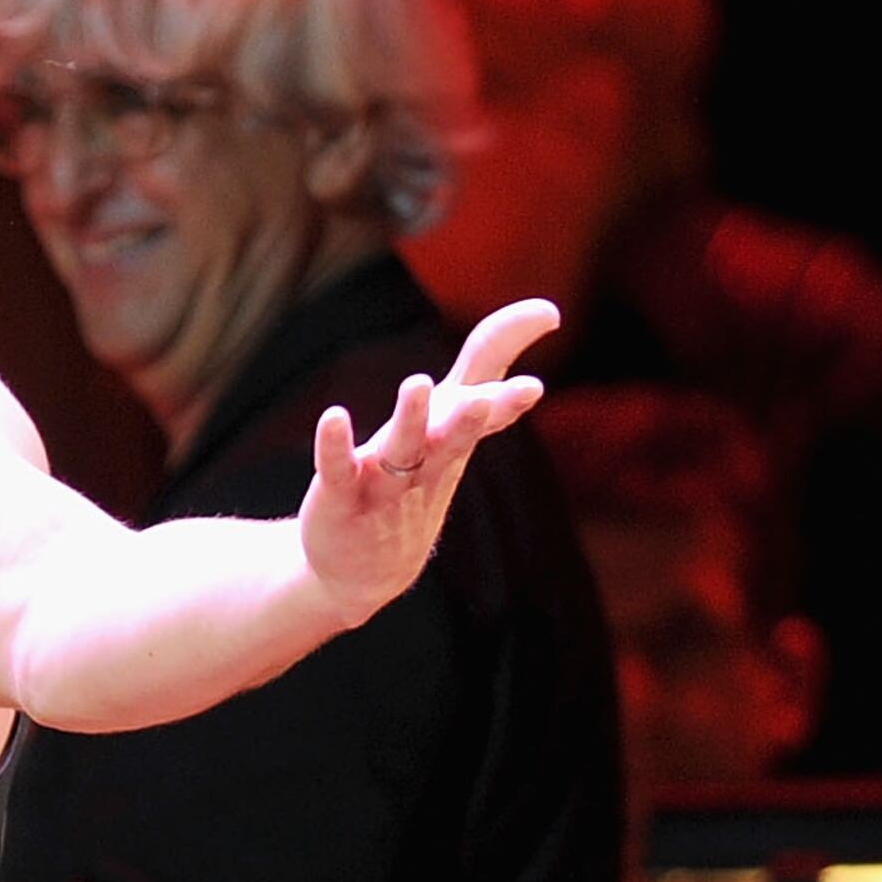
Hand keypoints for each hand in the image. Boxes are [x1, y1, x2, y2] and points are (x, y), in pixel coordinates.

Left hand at [297, 298, 557, 624]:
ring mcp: (384, 483)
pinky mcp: (340, 496)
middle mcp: (426, 461)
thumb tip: (548, 311)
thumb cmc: (418, 477)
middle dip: (468, 419)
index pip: (490, 414)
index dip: (509, 400)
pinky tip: (333, 417)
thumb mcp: (457, 414)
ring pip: (401, 451)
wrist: (366, 570)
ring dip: (411, 421)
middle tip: (483, 401)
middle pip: (452, 438)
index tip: (531, 387)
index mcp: (455, 440)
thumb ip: (491, 360)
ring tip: (419, 384)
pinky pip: (337, 468)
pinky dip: (335, 445)